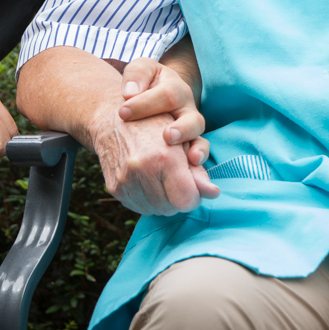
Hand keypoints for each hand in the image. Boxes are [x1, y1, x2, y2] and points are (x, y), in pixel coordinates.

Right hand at [91, 107, 218, 215]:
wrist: (115, 118)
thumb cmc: (155, 124)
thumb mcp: (183, 139)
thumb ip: (199, 169)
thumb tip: (214, 193)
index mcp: (164, 158)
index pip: (187, 201)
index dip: (194, 194)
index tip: (192, 182)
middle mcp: (141, 171)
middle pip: (172, 209)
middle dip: (178, 198)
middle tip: (175, 178)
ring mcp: (125, 181)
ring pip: (155, 211)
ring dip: (162, 201)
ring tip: (160, 178)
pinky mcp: (114, 189)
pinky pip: (138, 207)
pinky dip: (146, 200)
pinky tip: (147, 181)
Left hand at [116, 56, 206, 162]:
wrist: (153, 94)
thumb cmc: (145, 83)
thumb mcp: (141, 70)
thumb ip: (136, 75)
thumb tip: (129, 93)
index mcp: (176, 88)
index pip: (166, 95)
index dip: (145, 104)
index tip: (122, 112)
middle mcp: (187, 110)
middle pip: (192, 119)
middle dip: (182, 129)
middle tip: (167, 136)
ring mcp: (190, 129)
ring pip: (199, 139)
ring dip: (196, 148)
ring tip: (190, 158)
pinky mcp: (188, 145)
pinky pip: (199, 154)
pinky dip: (198, 162)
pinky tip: (192, 169)